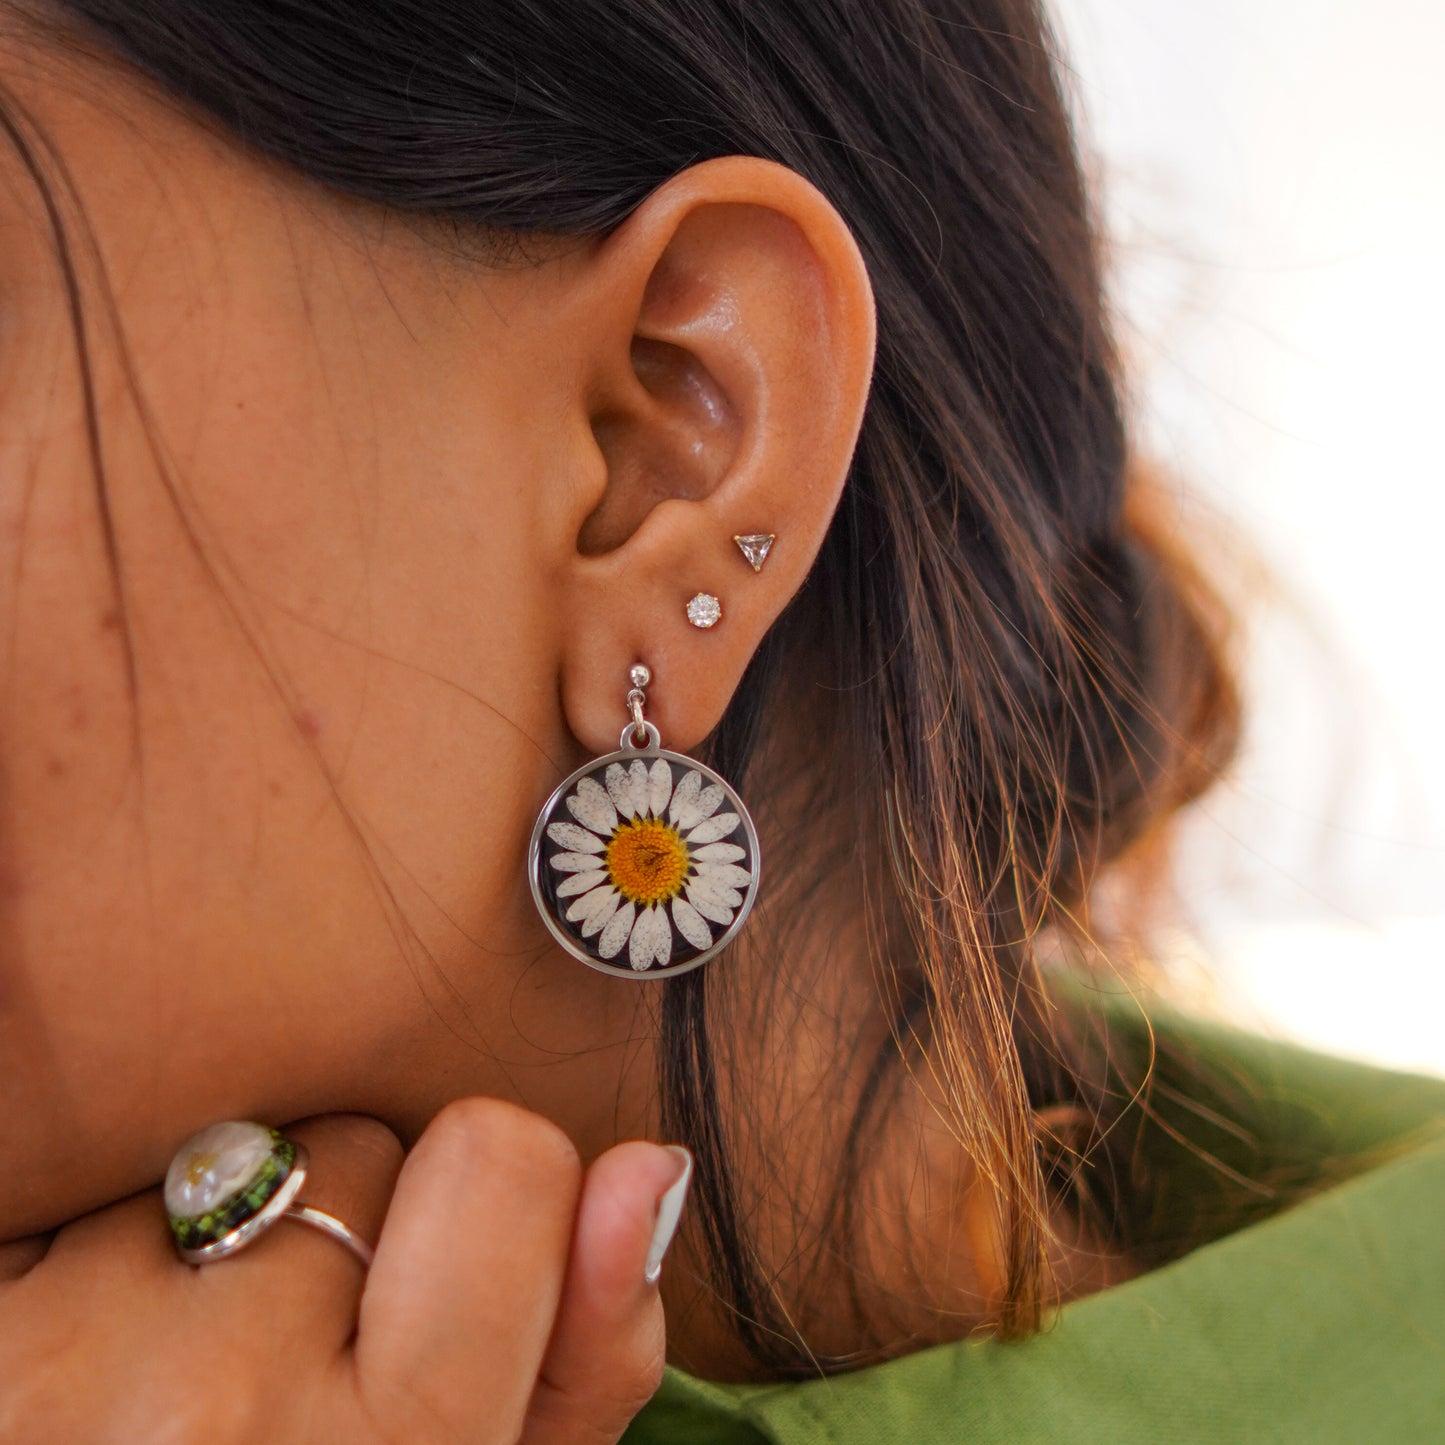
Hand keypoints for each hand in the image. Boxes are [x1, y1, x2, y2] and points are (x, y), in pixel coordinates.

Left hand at [0, 1100, 692, 1443]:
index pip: (505, 1157)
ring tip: (179, 1375)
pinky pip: (98, 1194)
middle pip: (360, 1149)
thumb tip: (652, 1166)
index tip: (447, 1287)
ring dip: (219, 1244)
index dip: (490, 1214)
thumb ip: (586, 1356)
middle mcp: (225, 1408)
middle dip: (347, 1231)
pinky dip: (104, 1262)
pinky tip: (88, 1362)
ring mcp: (70, 1363)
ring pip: (228, 1160)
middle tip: (295, 1366)